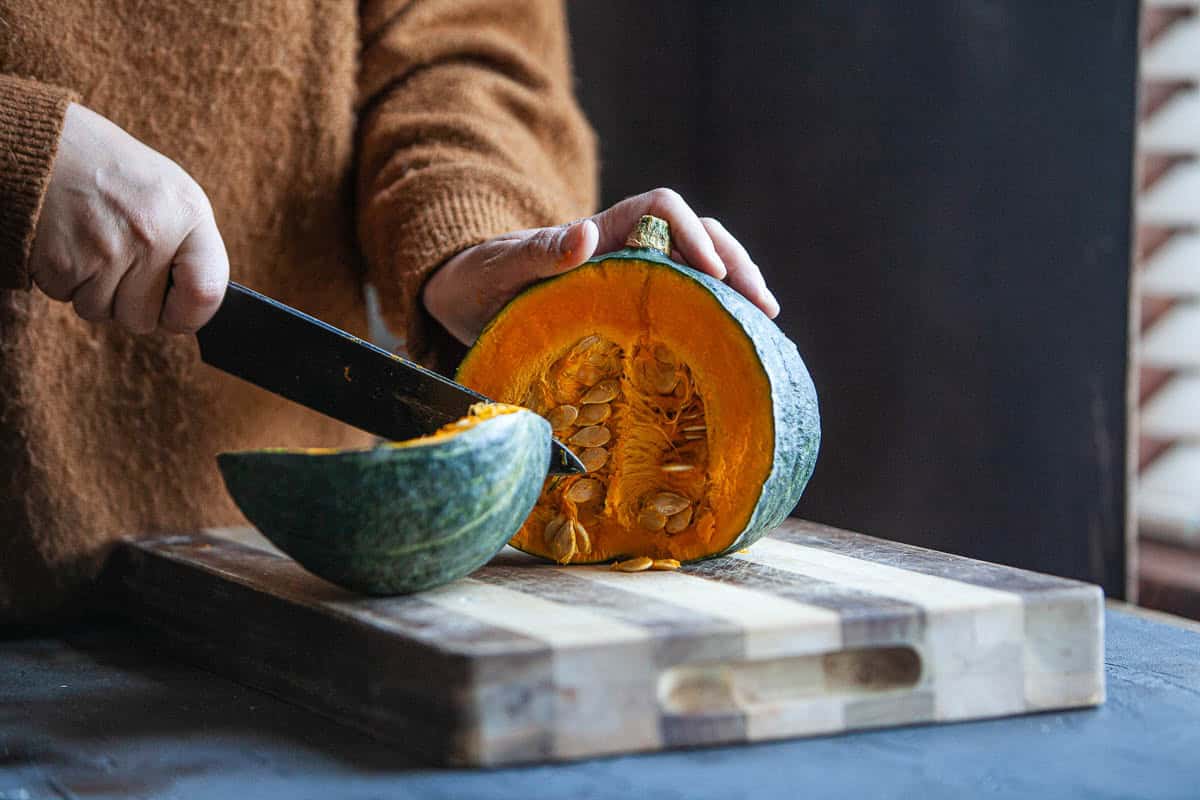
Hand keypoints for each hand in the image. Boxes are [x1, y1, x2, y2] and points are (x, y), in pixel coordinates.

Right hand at [29, 103, 228, 333]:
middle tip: (117, 262)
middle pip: (145, 318)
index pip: (207, 292)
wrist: (45, 140)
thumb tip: (190, 312)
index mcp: (188, 214)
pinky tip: (67, 243)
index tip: (174, 312)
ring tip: (90, 245)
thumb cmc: (114, 172)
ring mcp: (106, 249)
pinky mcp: (62, 260)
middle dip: (129, 303)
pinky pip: (65, 298)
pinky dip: (62, 279)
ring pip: (102, 312)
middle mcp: (151, 233)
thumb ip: (190, 249)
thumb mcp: (170, 193)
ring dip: (92, 290)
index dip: (190, 315)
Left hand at [422, 188, 779, 344]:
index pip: (661, 207)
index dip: (691, 234)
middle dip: (734, 264)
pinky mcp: (633, 309)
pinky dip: (711, 317)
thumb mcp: (502, 267)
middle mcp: (625, 248)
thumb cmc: (481, 279)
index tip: (711, 275)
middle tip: (761, 308)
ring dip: (733, 289)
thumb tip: (585, 234)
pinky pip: (681, 304)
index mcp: (601, 230)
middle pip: (698, 234)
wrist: (465, 302)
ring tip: (760, 324)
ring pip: (698, 268)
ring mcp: (633, 278)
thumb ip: (539, 252)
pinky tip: (730, 347)